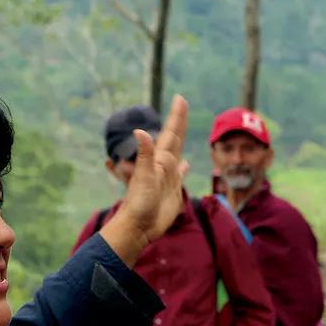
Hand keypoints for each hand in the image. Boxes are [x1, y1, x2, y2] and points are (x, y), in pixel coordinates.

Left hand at [101, 95, 189, 263]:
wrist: (139, 226)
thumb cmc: (139, 203)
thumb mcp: (143, 178)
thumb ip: (144, 156)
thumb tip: (140, 131)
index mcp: (160, 160)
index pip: (171, 134)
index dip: (176, 117)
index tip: (180, 99)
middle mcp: (164, 166)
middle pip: (175, 139)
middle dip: (179, 122)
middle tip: (182, 103)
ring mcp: (168, 178)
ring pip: (177, 154)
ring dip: (180, 141)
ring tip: (182, 128)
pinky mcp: (172, 191)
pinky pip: (181, 175)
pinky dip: (184, 168)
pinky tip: (186, 164)